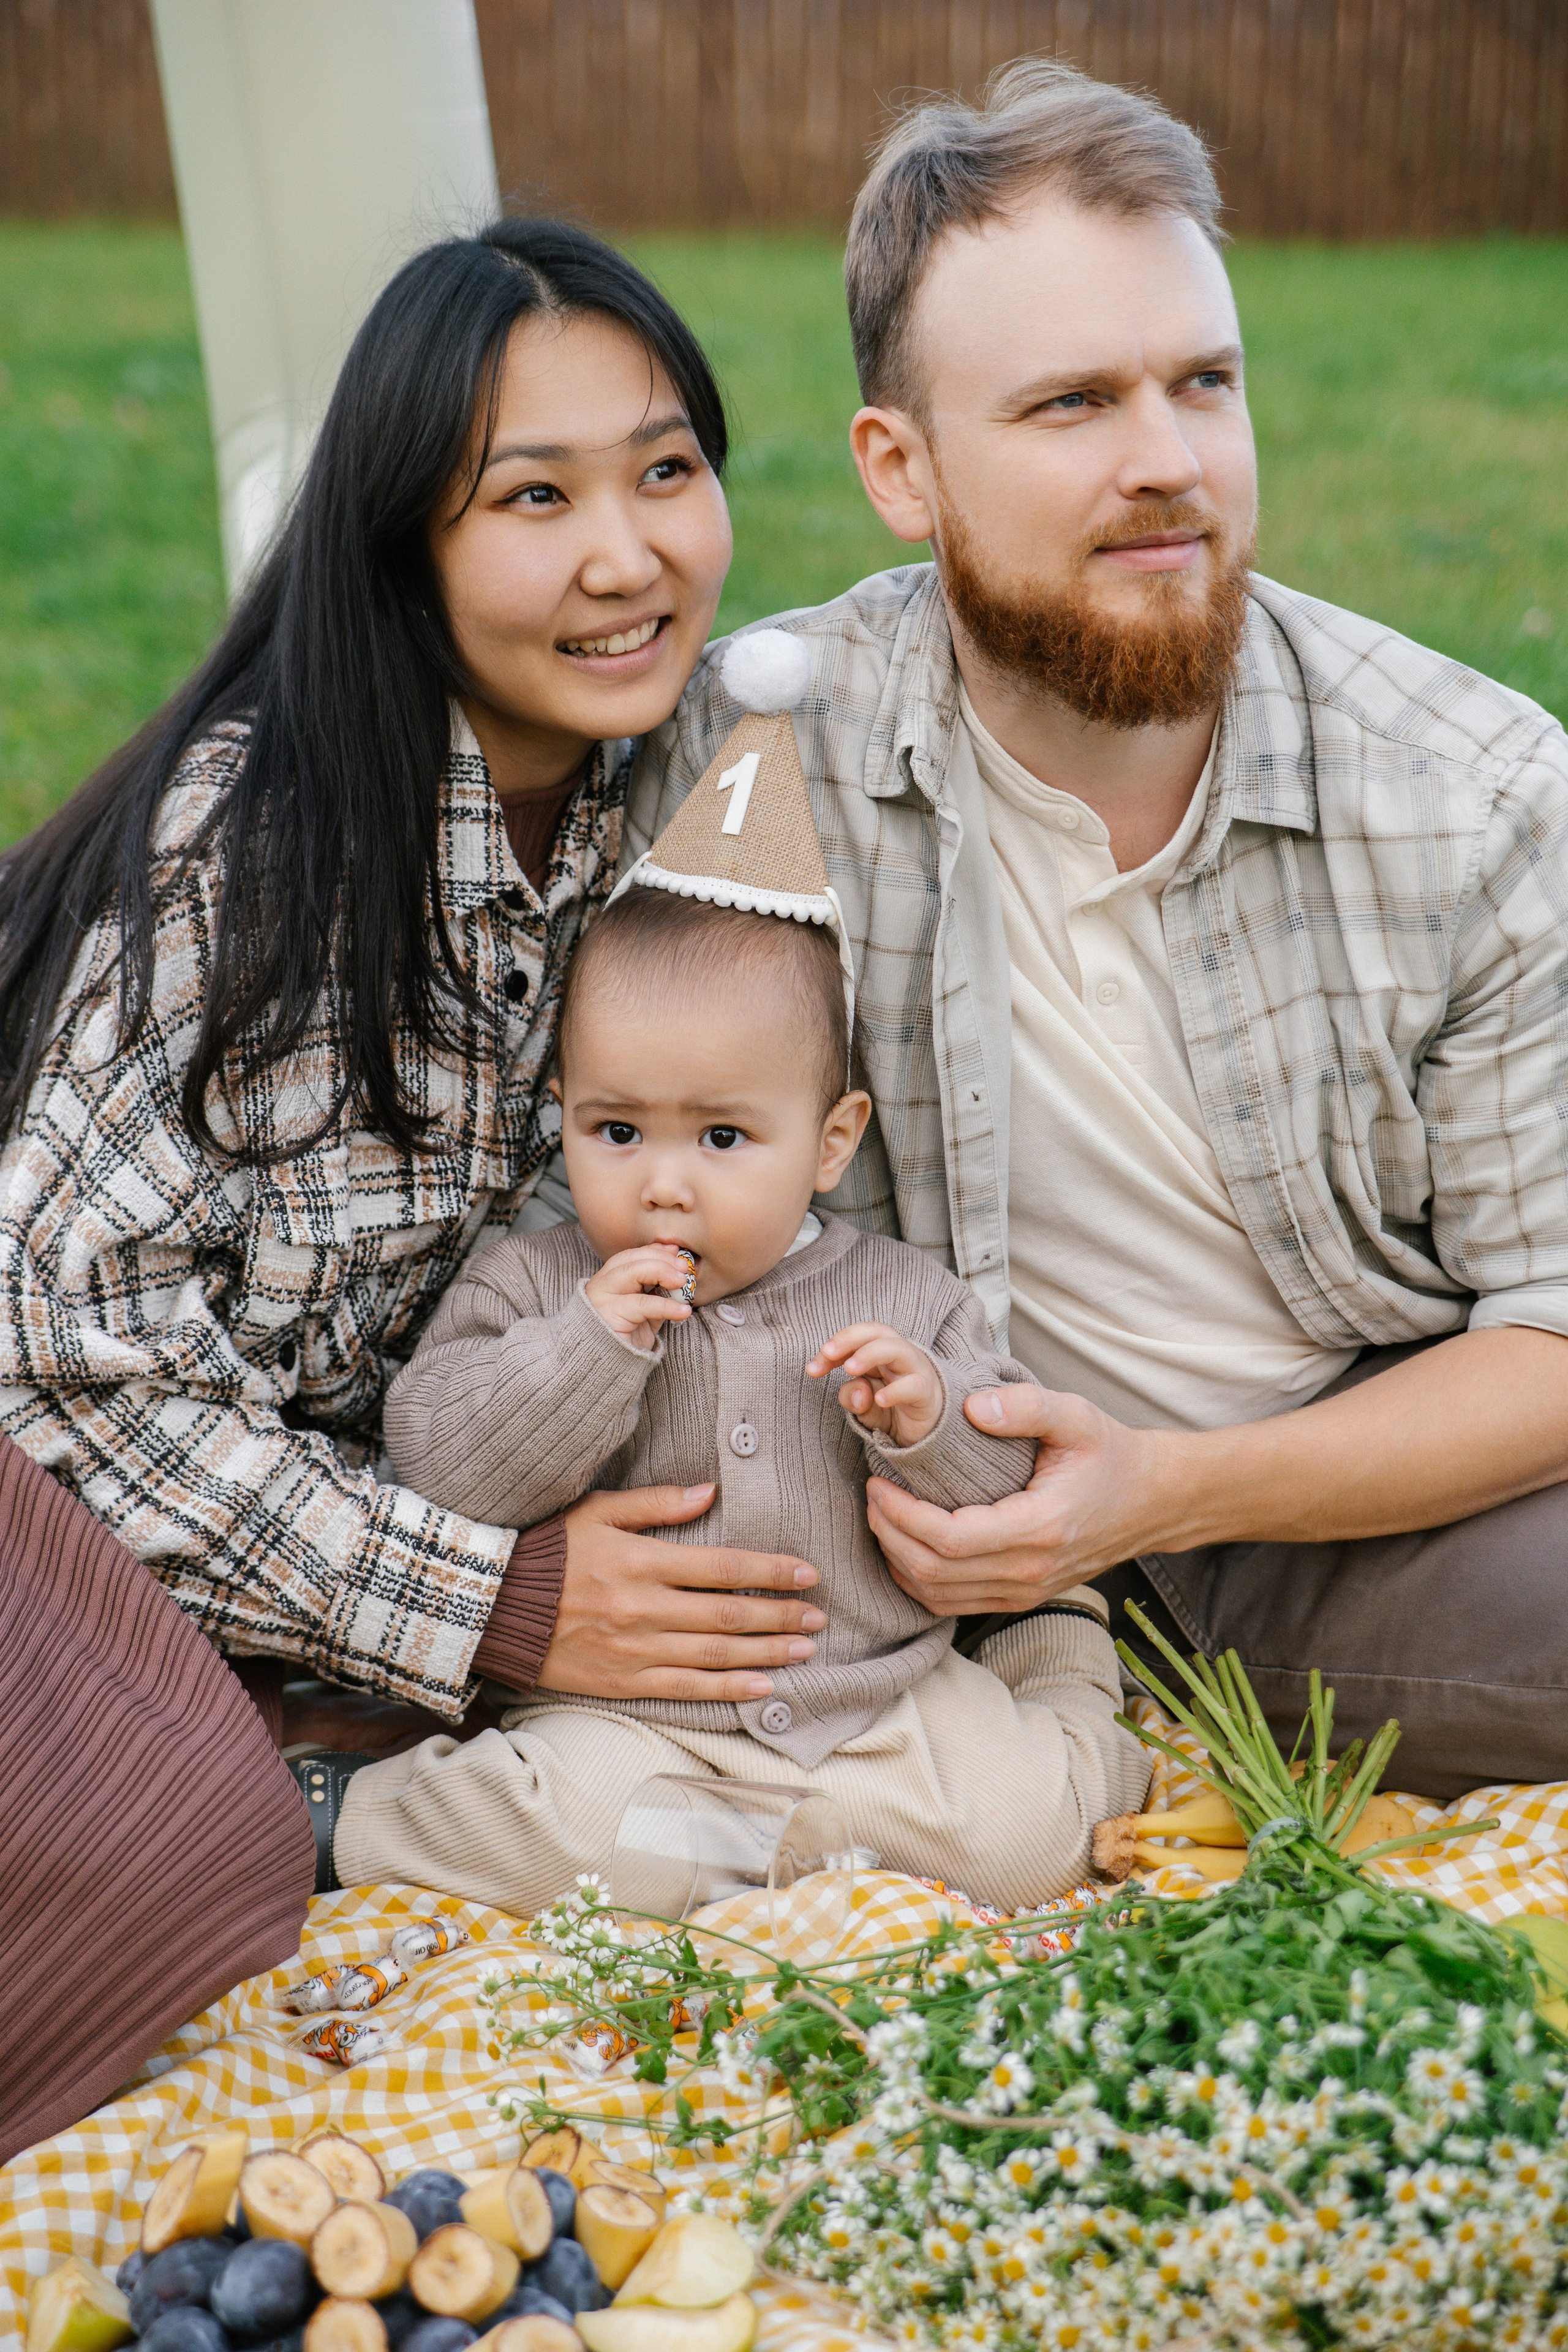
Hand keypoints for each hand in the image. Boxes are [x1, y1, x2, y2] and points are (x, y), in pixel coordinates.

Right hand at [535, 1482, 827, 1702]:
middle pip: (729, 1614)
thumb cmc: (547, 1552)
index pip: (723, 1567)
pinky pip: (687, 1688)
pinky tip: (761, 1688)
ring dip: (766, 1653)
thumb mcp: (598, 1511)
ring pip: (716, 1654)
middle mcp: (644, 1608)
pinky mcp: (624, 1681)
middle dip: (780, 1616)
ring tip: (804, 1650)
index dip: (771, 1571)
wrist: (492, 1607)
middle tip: (818, 1617)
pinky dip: (728, 1690)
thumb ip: (656, 1503)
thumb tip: (710, 1492)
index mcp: (642, 1561)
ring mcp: (636, 1649)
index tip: (807, 1574)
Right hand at [584, 1244, 693, 1350]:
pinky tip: (683, 1312)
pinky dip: (666, 1306)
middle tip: (684, 1267)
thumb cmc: (624, 1339)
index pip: (630, 1256)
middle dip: (660, 1259)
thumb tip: (680, 1275)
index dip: (654, 1250)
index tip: (675, 1250)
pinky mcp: (609, 1316)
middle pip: (630, 1260)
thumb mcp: (644, 1312)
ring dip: (662, 1272)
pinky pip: (643, 1305)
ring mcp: (602, 1299)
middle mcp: (601, 1286)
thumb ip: (657, 1293)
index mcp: (608, 1281)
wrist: (603, 1369)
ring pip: (632, 1273)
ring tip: (684, 1282)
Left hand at [807, 1321, 944, 1445]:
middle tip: (828, 1353)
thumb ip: (853, 1397)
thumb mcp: (864, 1406)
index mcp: (880, 1353)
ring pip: (898, 1349)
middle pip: (878, 1331)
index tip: (812, 1369)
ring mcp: (916, 1371)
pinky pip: (914, 1385)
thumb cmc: (893, 1411)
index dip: (834, 1348)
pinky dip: (895, 1391)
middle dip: (850, 1338)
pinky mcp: (927, 1394)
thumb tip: (855, 1392)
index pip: (857, 1339)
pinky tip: (879, 1399)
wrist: (927, 1434)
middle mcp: (899, 1356)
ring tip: (849, 1368)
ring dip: (870, 1354)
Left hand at [867, 1383, 1173, 1612]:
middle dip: (888, 1535)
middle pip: (933, 1572)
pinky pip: (953, 1603)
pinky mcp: (1021, 1597)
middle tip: (871, 1495)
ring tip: (881, 1516)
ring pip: (938, 1595)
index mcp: (1040, 1528)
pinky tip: (905, 1545)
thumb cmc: (1110, 1454)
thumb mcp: (1076, 1416)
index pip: (949, 1539)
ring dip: (898, 1560)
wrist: (1151, 1501)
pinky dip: (919, 1580)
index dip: (901, 1515)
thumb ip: (1026, 1407)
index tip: (878, 1482)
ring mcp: (1025, 1591)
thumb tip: (971, 1408)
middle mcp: (1030, 1571)